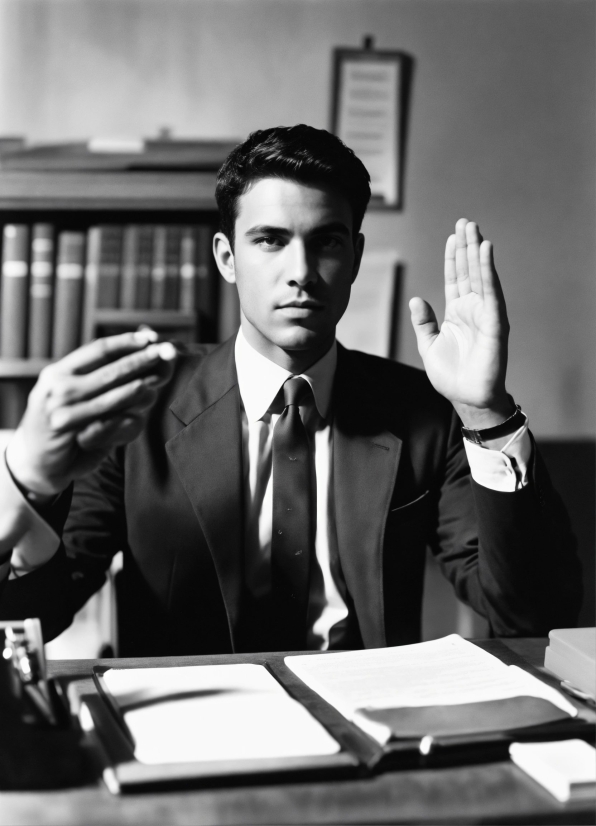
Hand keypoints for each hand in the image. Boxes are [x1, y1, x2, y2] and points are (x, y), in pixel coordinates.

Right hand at [5, 330, 176, 496]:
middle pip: (108, 371)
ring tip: (155, 382)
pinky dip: (124, 422)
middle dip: (139, 361)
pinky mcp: (68, 434)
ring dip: (136, 390)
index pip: (97, 350)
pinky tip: (137, 417)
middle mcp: (57, 387)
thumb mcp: (74, 392)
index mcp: (59, 371)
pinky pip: (105, 425)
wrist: (36, 460)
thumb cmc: (63, 421)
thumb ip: (100, 374)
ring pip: (109, 398)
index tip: (150, 337)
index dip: (126, 342)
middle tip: (165, 353)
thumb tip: (139, 344)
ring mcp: (61, 410)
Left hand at [409, 219, 512, 428]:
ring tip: (474, 229)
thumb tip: (416, 299)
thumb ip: (423, 322)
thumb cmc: (451, 376)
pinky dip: (488, 272)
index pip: (455, 278)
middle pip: (469, 271)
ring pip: (481, 276)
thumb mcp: (428, 345)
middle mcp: (473, 309)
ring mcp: (485, 314)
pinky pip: (492, 293)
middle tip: (465, 222)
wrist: (466, 399)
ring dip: (478, 252)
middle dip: (467, 247)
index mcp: (457, 312)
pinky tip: (486, 253)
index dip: (453, 257)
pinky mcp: (495, 323)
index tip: (452, 236)